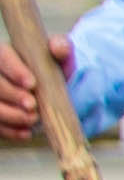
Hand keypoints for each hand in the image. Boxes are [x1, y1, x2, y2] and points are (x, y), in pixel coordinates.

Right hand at [0, 24, 55, 139]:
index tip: (32, 84)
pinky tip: (25, 132)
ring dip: (10, 115)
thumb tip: (59, 47)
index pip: (3, 58)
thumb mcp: (59, 59)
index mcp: (4, 54)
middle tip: (32, 106)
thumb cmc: (50, 71)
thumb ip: (61, 49)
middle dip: (12, 96)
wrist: (48, 92)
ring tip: (32, 119)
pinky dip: (9, 130)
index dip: (15, 71)